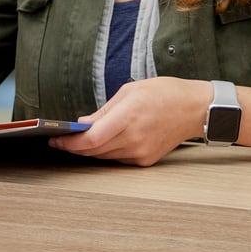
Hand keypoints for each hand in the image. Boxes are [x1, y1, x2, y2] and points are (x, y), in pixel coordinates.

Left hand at [50, 77, 207, 166]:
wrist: (195, 109)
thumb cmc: (165, 94)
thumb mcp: (130, 91)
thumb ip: (103, 111)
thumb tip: (81, 125)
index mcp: (128, 117)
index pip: (91, 139)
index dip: (69, 143)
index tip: (55, 139)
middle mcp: (134, 138)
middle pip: (93, 151)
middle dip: (74, 147)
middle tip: (61, 140)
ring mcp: (140, 152)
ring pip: (103, 156)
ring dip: (89, 150)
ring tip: (78, 140)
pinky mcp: (145, 160)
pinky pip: (117, 158)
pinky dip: (107, 151)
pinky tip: (104, 141)